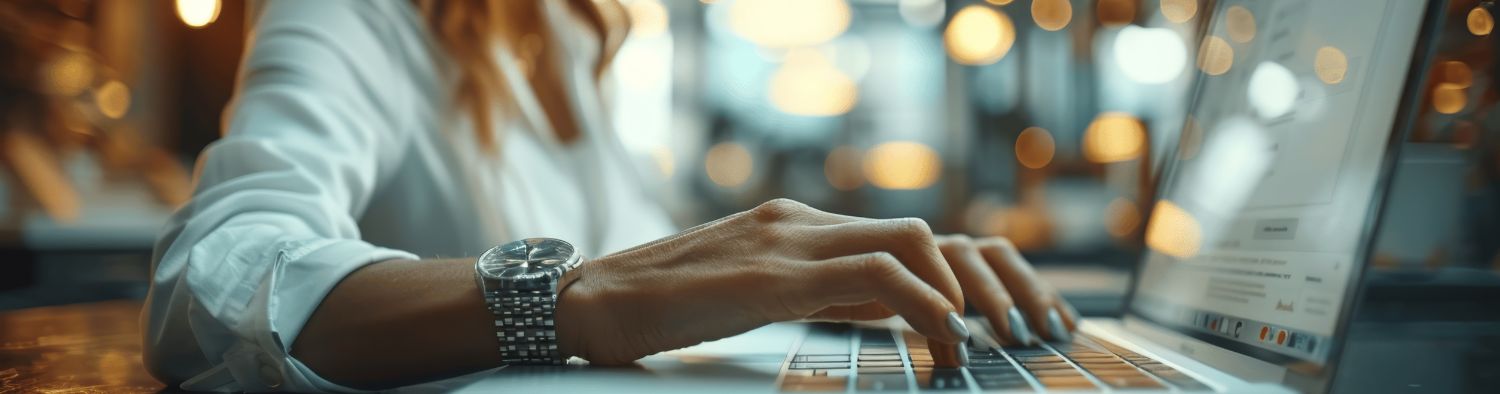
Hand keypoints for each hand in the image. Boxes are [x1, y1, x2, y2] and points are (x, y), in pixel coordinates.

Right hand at [553, 199, 1072, 366]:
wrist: (586, 303)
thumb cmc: (661, 310)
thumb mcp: (756, 297)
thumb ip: (821, 294)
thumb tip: (889, 309)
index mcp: (796, 227)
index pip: (901, 238)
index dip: (958, 276)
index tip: (989, 324)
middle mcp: (800, 222)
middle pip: (923, 234)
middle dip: (981, 283)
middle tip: (1009, 335)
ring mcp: (787, 241)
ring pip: (909, 243)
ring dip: (960, 296)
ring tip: (977, 346)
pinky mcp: (772, 275)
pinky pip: (873, 275)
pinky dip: (923, 304)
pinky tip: (940, 340)